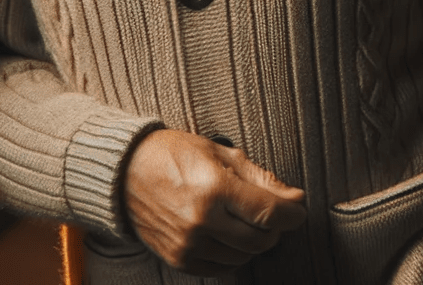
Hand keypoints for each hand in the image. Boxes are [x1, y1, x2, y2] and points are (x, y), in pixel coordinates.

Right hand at [122, 130, 306, 275]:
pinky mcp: (178, 259)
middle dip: (274, 228)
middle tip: (270, 212)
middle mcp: (201, 221)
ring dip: (252, 241)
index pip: (270, 213)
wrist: (125, 173)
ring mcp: (188, 244)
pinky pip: (221, 268)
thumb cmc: (172, 155)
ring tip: (242, 219)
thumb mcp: (221, 154)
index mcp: (214, 189)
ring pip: (244, 256)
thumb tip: (294, 198)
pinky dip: (232, 255)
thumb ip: (260, 179)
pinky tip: (226, 235)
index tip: (297, 210)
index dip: (293, 214)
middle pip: (261, 240)